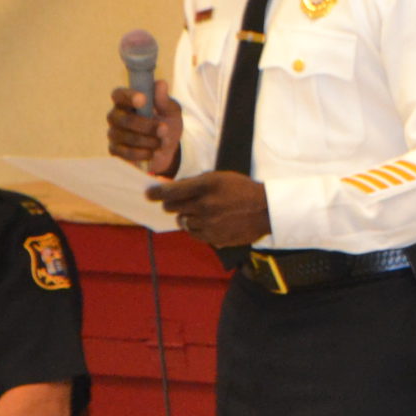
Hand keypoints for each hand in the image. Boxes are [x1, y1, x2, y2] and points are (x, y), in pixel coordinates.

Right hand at [108, 85, 181, 175]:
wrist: (168, 150)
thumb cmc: (167, 124)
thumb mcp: (172, 112)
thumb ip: (165, 101)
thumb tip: (160, 84)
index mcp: (126, 101)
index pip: (119, 95)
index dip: (129, 97)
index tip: (143, 100)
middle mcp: (116, 115)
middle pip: (124, 120)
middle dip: (147, 126)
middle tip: (164, 129)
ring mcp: (114, 133)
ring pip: (127, 137)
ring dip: (150, 141)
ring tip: (163, 142)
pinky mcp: (115, 150)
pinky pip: (126, 152)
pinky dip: (144, 153)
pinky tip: (153, 153)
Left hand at [149, 171, 270, 248]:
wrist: (266, 210)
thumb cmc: (242, 190)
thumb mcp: (220, 178)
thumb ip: (195, 183)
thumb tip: (171, 188)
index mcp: (206, 186)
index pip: (172, 191)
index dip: (157, 193)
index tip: (149, 194)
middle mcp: (205, 205)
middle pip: (173, 207)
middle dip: (172, 204)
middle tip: (178, 202)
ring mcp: (209, 223)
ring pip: (183, 222)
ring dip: (187, 217)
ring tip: (200, 213)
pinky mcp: (214, 238)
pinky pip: (194, 234)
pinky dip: (196, 229)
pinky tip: (208, 223)